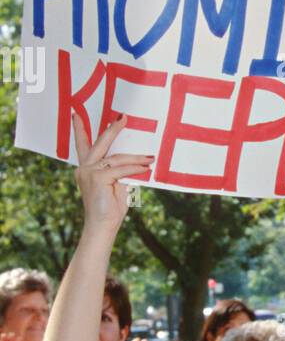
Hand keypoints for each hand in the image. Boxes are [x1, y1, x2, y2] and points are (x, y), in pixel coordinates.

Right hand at [72, 112, 153, 235]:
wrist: (103, 227)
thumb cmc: (111, 208)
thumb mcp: (117, 184)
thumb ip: (120, 171)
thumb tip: (137, 158)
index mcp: (87, 169)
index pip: (83, 146)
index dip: (80, 130)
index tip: (77, 114)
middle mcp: (84, 168)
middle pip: (99, 143)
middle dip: (112, 129)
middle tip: (123, 117)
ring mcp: (89, 172)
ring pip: (116, 158)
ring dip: (136, 157)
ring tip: (150, 157)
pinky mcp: (97, 178)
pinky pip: (121, 169)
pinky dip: (135, 168)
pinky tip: (146, 168)